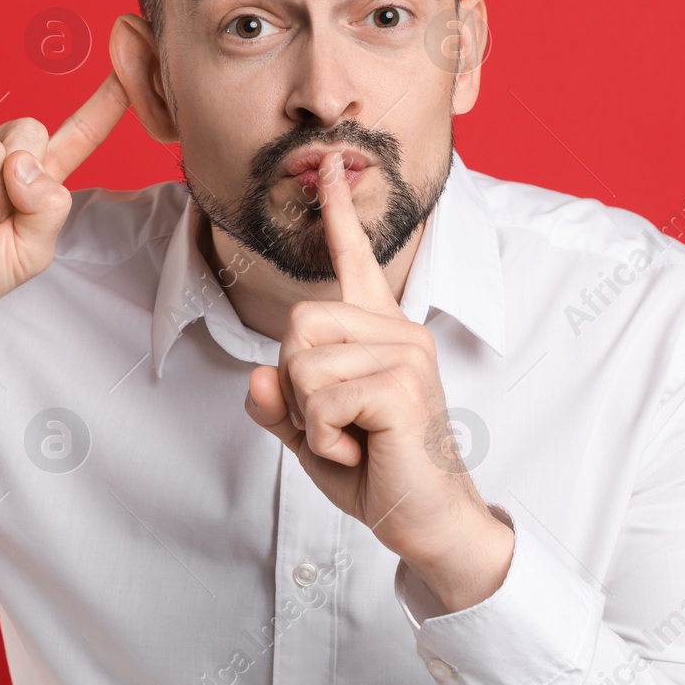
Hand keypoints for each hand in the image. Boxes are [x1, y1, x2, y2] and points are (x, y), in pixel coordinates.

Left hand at [243, 151, 512, 612]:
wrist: (427, 520)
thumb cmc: (376, 473)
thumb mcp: (311, 436)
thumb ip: (280, 405)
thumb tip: (257, 382)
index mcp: (378, 332)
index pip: (354, 259)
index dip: (335, 210)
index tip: (328, 163)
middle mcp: (396, 331)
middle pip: (296, 326)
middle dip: (295, 387)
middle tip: (337, 426)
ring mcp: (404, 352)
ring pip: (302, 365)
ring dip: (310, 419)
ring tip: (352, 440)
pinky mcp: (400, 384)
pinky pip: (320, 398)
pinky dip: (323, 437)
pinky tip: (361, 450)